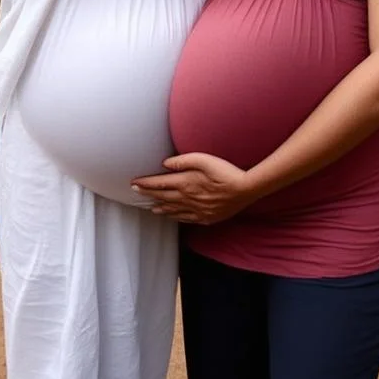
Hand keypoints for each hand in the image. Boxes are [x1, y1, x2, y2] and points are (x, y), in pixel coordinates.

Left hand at [131, 153, 256, 224]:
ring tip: (150, 207)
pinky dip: (174, 217)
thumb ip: (183, 161)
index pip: (160, 184)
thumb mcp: (204, 159)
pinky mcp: (205, 217)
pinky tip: (172, 216)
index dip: (145, 184)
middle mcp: (188, 199)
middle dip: (147, 195)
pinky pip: (185, 219)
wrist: (244, 189)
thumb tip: (165, 164)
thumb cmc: (226, 171)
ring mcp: (196, 210)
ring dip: (159, 207)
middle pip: (163, 197)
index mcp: (186, 183)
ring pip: (172, 210)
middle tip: (135, 193)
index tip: (134, 183)